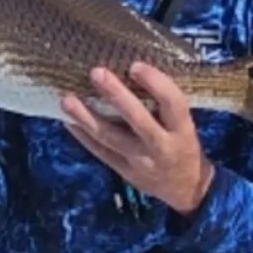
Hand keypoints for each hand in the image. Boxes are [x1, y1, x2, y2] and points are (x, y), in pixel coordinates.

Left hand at [61, 62, 213, 215]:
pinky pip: (100, 152)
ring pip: (110, 138)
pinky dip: (83, 135)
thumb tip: (128, 68)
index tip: (134, 65)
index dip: (155, 82)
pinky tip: (68, 120)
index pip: (172, 103)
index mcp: (182, 129)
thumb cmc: (180, 141)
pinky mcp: (124, 172)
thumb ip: (162, 103)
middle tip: (96, 72)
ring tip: (67, 99)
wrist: (184, 187)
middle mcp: (162, 146)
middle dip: (116, 95)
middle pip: (138, 120)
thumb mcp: (182, 123)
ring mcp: (141, 162)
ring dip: (86, 117)